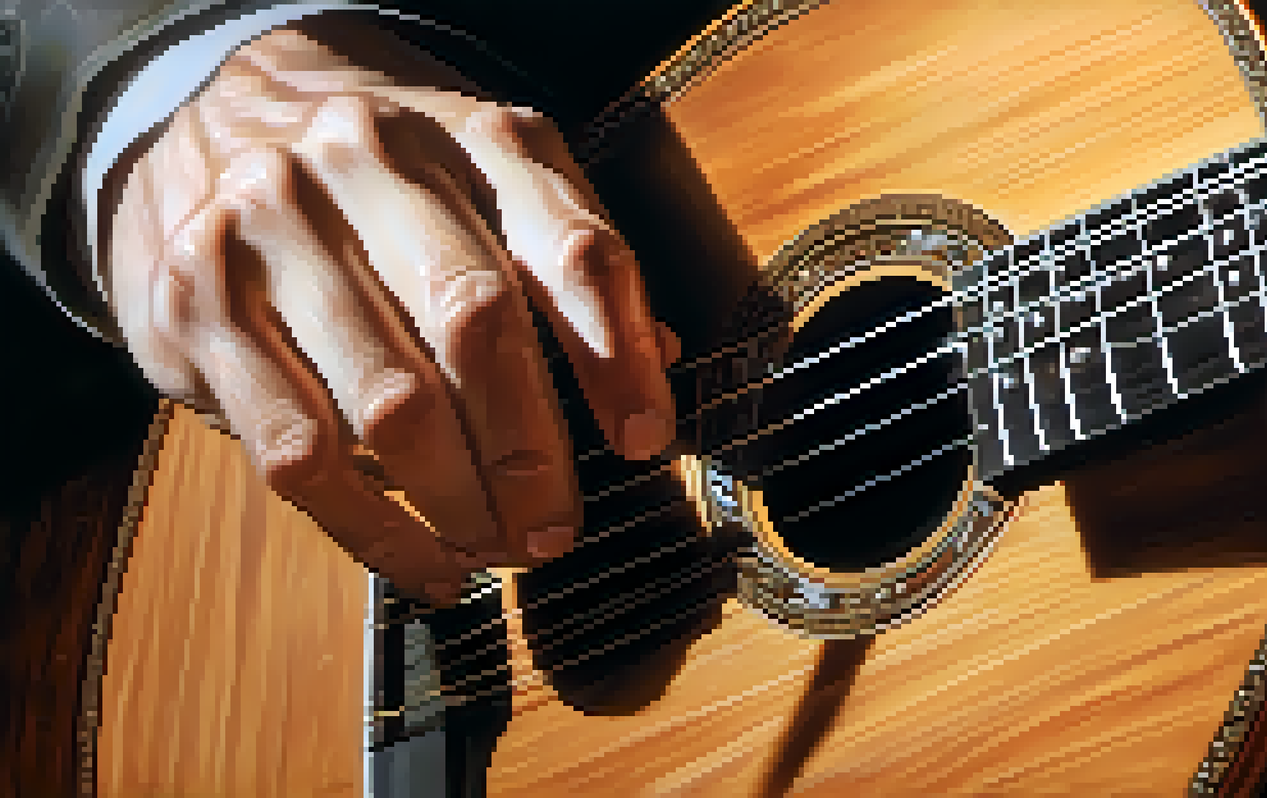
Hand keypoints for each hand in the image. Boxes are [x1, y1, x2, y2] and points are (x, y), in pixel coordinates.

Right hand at [106, 21, 678, 604]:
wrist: (211, 116)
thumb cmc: (386, 182)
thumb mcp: (491, 182)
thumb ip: (571, 261)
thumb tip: (660, 359)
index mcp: (467, 135)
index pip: (571, 246)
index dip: (617, 356)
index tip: (642, 441)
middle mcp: (364, 162)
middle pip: (475, 322)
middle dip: (531, 450)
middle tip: (557, 526)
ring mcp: (268, 228)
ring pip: (388, 400)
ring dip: (458, 501)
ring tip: (494, 547)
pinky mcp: (194, 304)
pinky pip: (298, 452)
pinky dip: (374, 530)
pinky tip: (425, 561)